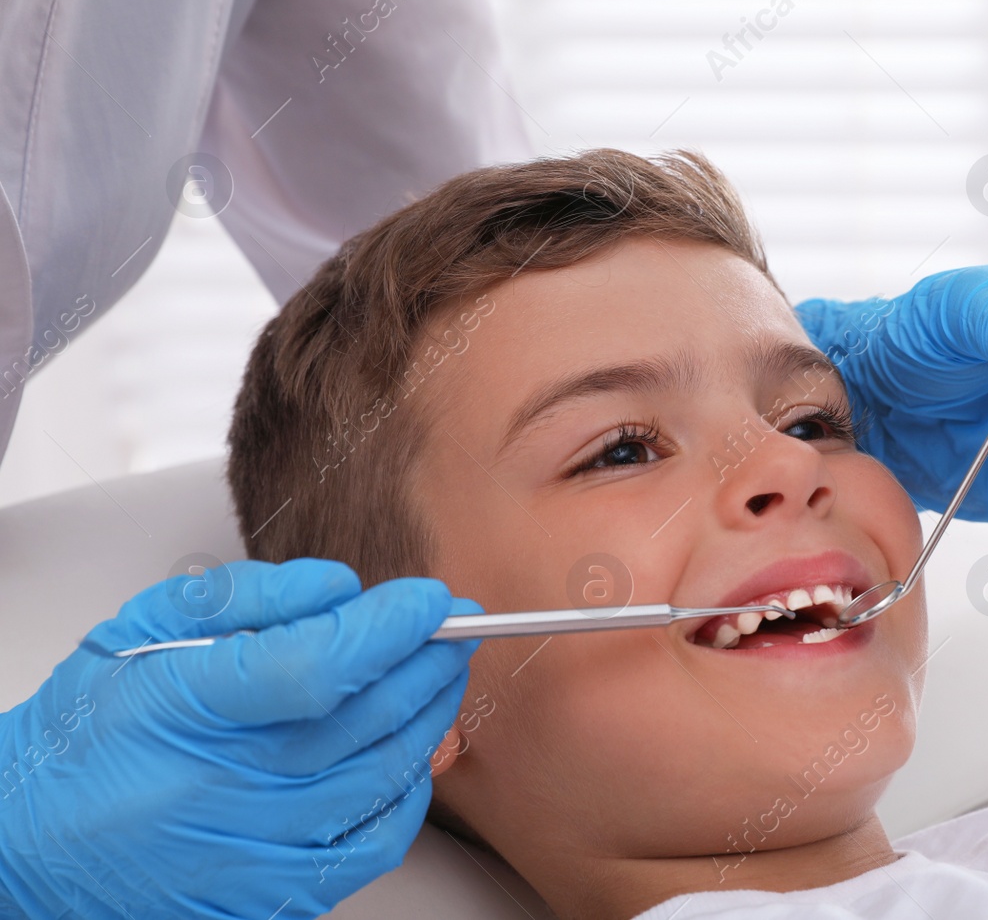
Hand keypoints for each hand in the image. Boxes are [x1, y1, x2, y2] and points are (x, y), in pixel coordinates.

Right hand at [0, 559, 478, 918]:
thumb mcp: (145, 631)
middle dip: (431, 659)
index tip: (430, 598)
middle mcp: (227, 787)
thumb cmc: (89, 734)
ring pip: (384, 775)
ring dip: (431, 714)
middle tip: (455, 624)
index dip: (392, 627)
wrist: (29, 845)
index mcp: (190, 710)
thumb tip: (342, 588)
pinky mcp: (273, 893)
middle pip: (369, 717)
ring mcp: (255, 848)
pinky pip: (373, 841)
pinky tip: (412, 751)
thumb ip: (248, 598)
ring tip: (442, 672)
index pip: (321, 665)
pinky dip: (408, 789)